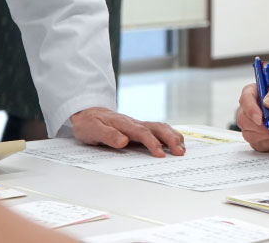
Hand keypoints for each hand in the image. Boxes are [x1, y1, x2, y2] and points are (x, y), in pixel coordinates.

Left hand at [70, 107, 184, 157]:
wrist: (86, 113)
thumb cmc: (89, 123)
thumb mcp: (93, 130)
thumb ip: (108, 135)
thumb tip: (124, 141)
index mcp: (124, 124)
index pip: (142, 133)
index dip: (152, 143)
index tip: (160, 155)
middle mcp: (134, 123)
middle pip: (157, 128)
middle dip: (170, 139)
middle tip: (179, 152)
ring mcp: (138, 124)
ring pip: (160, 127)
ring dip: (172, 136)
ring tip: (182, 148)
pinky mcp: (139, 128)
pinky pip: (157, 129)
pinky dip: (169, 134)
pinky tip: (176, 141)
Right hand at [237, 83, 268, 151]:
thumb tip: (267, 102)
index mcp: (255, 93)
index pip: (245, 99)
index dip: (250, 110)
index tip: (260, 118)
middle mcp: (251, 110)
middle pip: (244, 120)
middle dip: (263, 127)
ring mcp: (253, 127)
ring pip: (251, 135)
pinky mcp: (259, 141)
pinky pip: (261, 145)